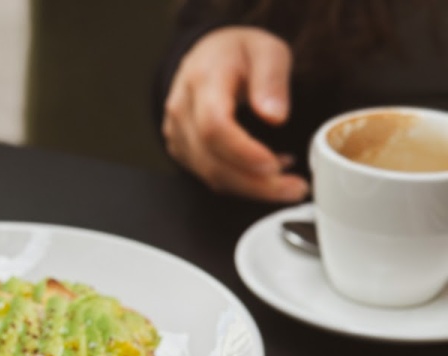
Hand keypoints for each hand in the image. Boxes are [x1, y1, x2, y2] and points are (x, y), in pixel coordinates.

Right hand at [162, 26, 308, 202]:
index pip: (214, 126)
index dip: (243, 152)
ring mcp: (178, 134)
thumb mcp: (267, 50)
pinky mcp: (182, 151)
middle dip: (255, 183)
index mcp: (203, 80)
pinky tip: (265, 173)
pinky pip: (209, 176)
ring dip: (251, 187)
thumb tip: (275, 116)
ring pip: (210, 175)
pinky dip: (240, 182)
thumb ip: (272, 80)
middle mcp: (182, 111)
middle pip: (212, 160)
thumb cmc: (237, 54)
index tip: (274, 165)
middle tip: (294, 188)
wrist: (206, 57)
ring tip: (287, 182)